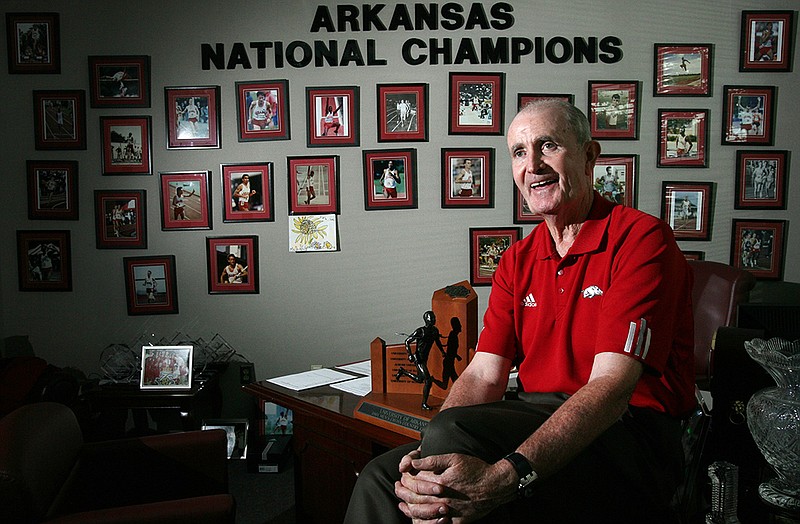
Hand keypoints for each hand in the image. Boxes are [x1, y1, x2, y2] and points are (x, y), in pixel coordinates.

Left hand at [395, 452, 516, 522]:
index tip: (402, 474)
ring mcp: (449, 511)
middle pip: (415, 498)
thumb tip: (413, 463)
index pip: (415, 481)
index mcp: (441, 481)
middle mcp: (443, 498)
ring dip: (409, 508)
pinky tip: (417, 517)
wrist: (495, 485)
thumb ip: (432, 460)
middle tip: (397, 487)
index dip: (406, 477)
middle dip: (403, 492)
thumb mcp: (454, 458)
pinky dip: (424, 521)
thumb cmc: (476, 469)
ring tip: (402, 502)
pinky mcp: (455, 520)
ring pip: (422, 513)